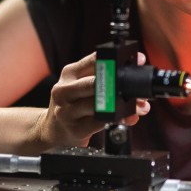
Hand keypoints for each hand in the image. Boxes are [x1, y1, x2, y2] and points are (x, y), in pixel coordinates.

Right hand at [32, 52, 150, 148]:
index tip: (136, 62)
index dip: (117, 61)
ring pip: (99, 104)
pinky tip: (124, 118)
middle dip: (120, 85)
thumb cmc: (72, 105)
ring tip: (137, 107)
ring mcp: (67, 111)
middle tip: (137, 90)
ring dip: (122, 105)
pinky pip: (100, 122)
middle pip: (96, 83)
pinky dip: (116, 119)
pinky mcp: (75, 129)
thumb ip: (103, 81)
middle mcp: (64, 90)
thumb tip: (135, 84)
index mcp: (69, 74)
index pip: (94, 60)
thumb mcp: (79, 86)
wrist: (52, 129)